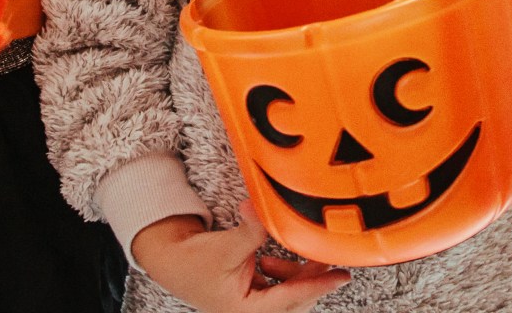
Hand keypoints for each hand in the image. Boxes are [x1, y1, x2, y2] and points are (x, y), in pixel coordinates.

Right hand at [131, 209, 349, 312]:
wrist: (169, 259)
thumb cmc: (192, 261)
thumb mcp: (226, 245)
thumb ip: (252, 231)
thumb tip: (265, 210)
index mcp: (246, 311)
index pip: (290, 299)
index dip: (318, 285)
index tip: (342, 276)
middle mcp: (251, 312)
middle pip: (294, 299)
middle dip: (311, 277)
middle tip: (328, 255)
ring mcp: (252, 305)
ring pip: (288, 293)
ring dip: (296, 273)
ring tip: (297, 253)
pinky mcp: (252, 295)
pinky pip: (278, 287)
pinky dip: (282, 272)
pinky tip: (271, 259)